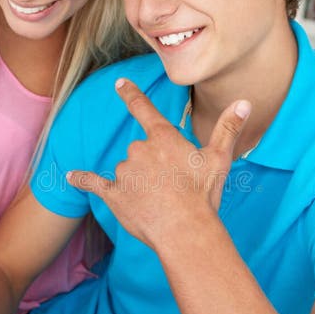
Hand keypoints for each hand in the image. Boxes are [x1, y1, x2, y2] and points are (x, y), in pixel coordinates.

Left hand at [67, 78, 250, 248]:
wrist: (185, 230)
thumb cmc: (203, 195)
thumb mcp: (219, 159)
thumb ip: (228, 128)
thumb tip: (244, 102)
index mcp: (163, 138)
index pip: (143, 109)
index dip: (130, 95)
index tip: (119, 83)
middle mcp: (139, 150)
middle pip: (139, 150)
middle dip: (151, 164)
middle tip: (172, 185)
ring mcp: (124, 172)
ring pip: (126, 170)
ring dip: (137, 181)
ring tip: (159, 201)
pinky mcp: (113, 194)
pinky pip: (93, 183)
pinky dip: (82, 179)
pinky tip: (70, 177)